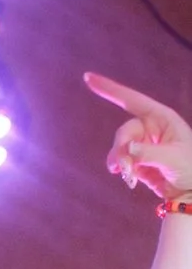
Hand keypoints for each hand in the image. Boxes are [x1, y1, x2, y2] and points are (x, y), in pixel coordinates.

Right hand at [85, 72, 191, 197]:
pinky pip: (122, 161)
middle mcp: (150, 128)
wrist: (191, 191)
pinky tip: (130, 180)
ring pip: (120, 148)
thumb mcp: (173, 158)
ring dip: (119, 161)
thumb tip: (129, 149)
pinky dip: (123, 170)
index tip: (88, 77)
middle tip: (122, 167)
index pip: (131, 100)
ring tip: (126, 176)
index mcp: (161, 118)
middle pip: (124, 132)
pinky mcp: (138, 161)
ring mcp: (144, 145)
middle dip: (121, 149)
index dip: (109, 89)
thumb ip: (149, 153)